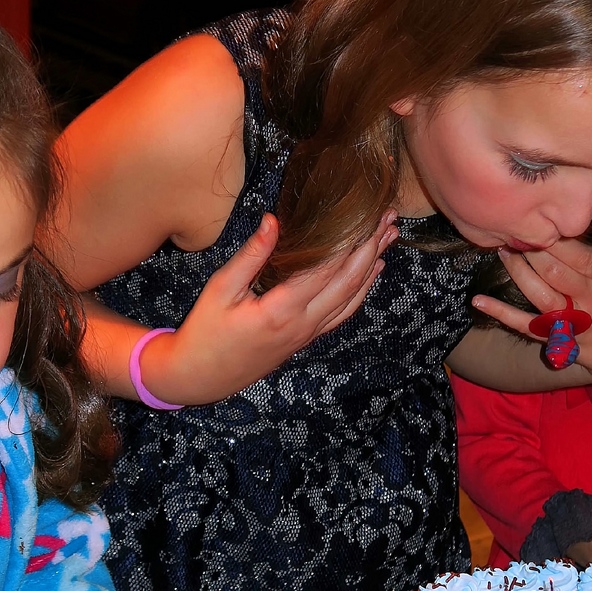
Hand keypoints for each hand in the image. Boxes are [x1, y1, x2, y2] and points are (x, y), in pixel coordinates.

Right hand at [138, 209, 397, 404]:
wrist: (200, 376)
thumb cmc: (205, 331)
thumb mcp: (220, 289)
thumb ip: (251, 255)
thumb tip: (273, 221)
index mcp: (281, 310)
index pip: (326, 270)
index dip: (350, 241)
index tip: (367, 214)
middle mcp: (302, 324)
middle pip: (349, 282)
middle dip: (372, 247)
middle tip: (389, 217)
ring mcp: (307, 334)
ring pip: (353, 298)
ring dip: (373, 266)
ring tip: (391, 237)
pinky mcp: (306, 339)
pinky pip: (343, 313)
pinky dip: (362, 290)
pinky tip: (372, 272)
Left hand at [471, 238, 591, 382]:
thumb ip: (591, 255)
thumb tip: (553, 229)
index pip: (577, 253)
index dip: (551, 238)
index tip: (535, 223)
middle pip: (555, 272)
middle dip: (530, 251)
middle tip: (514, 234)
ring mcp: (576, 323)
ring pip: (540, 295)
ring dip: (517, 272)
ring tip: (503, 253)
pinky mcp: (559, 340)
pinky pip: (526, 325)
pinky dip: (500, 313)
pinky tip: (479, 300)